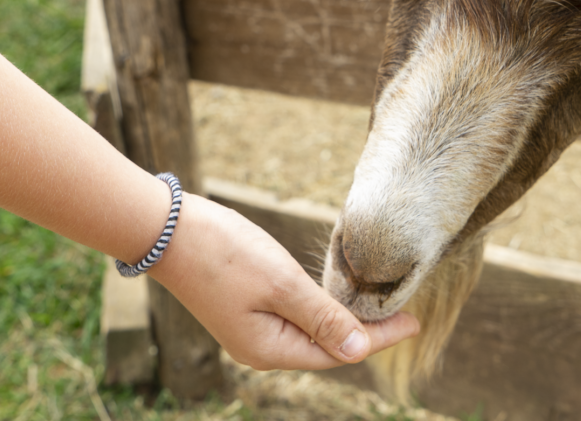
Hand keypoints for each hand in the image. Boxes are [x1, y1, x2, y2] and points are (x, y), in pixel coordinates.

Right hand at [152, 195, 419, 369]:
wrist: (165, 229)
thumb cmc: (223, 253)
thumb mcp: (281, 284)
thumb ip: (322, 317)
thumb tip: (360, 350)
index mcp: (270, 349)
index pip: (339, 351)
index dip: (379, 338)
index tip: (415, 322)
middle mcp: (260, 348)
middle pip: (326, 347)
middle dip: (365, 332)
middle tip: (405, 314)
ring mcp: (250, 329)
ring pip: (310, 332)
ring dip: (342, 320)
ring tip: (378, 308)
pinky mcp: (243, 308)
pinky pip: (292, 318)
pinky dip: (319, 310)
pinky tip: (335, 298)